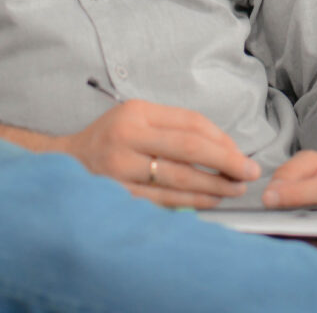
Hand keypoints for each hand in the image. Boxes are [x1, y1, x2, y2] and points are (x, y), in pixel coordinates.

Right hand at [58, 99, 260, 208]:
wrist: (67, 162)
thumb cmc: (110, 138)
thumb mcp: (136, 117)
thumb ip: (173, 126)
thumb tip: (222, 145)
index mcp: (135, 113)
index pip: (189, 123)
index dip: (221, 139)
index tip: (240, 153)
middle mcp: (127, 137)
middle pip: (188, 148)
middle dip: (226, 161)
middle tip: (249, 172)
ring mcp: (122, 169)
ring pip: (180, 179)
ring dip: (214, 186)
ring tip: (234, 189)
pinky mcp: (120, 196)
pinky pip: (165, 202)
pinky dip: (192, 203)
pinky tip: (210, 202)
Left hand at [261, 137, 316, 255]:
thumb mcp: (312, 161)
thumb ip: (290, 173)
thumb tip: (272, 197)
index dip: (297, 194)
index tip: (268, 199)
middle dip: (297, 226)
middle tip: (269, 224)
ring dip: (301, 243)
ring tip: (275, 236)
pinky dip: (309, 253)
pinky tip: (288, 245)